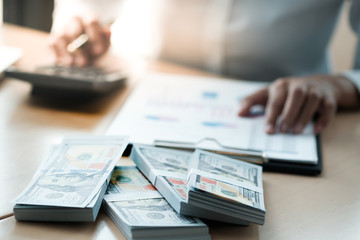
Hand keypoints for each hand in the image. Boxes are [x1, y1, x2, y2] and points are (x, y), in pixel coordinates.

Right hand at [48, 15, 110, 65]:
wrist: (80, 47)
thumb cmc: (94, 45)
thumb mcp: (103, 42)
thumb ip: (106, 38)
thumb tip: (108, 31)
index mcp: (88, 19)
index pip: (91, 22)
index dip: (95, 37)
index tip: (98, 51)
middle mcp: (74, 22)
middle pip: (74, 31)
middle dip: (79, 48)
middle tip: (84, 62)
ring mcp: (62, 30)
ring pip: (62, 38)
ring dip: (67, 53)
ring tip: (72, 64)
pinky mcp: (52, 40)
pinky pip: (51, 44)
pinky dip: (54, 54)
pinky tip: (59, 62)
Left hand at [238, 75, 358, 133]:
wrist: (317, 84)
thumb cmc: (286, 93)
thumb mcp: (267, 94)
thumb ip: (251, 102)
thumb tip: (238, 113)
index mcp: (281, 86)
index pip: (275, 100)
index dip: (271, 116)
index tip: (268, 131)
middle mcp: (298, 85)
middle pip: (295, 97)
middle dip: (288, 115)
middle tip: (282, 131)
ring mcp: (314, 90)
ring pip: (311, 101)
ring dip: (304, 116)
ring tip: (296, 132)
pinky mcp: (328, 98)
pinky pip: (328, 107)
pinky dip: (323, 118)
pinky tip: (316, 130)